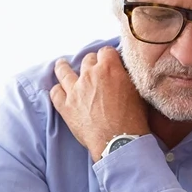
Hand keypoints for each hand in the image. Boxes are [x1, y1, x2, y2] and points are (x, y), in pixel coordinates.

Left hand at [49, 47, 149, 161]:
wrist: (118, 140)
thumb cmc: (133, 118)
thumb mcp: (137, 91)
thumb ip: (126, 76)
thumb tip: (123, 71)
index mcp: (109, 68)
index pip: (105, 51)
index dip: (108, 56)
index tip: (109, 61)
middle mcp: (90, 75)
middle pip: (87, 59)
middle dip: (91, 62)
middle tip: (94, 70)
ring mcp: (75, 90)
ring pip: (63, 71)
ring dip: (63, 67)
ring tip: (62, 64)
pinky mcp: (66, 107)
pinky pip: (55, 93)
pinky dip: (57, 90)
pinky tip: (58, 90)